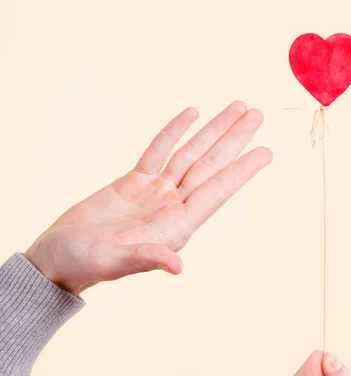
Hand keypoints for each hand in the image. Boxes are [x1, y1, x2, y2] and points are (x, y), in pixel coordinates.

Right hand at [25, 101, 271, 294]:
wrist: (59, 255)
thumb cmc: (85, 264)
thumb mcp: (114, 262)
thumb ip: (147, 259)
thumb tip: (177, 266)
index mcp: (174, 226)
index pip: (215, 193)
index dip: (240, 171)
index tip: (265, 152)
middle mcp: (171, 207)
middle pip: (208, 167)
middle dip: (234, 141)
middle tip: (257, 115)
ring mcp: (153, 193)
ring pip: (189, 155)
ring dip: (212, 132)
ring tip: (236, 109)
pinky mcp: (133, 183)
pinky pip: (158, 152)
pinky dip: (174, 132)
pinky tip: (191, 115)